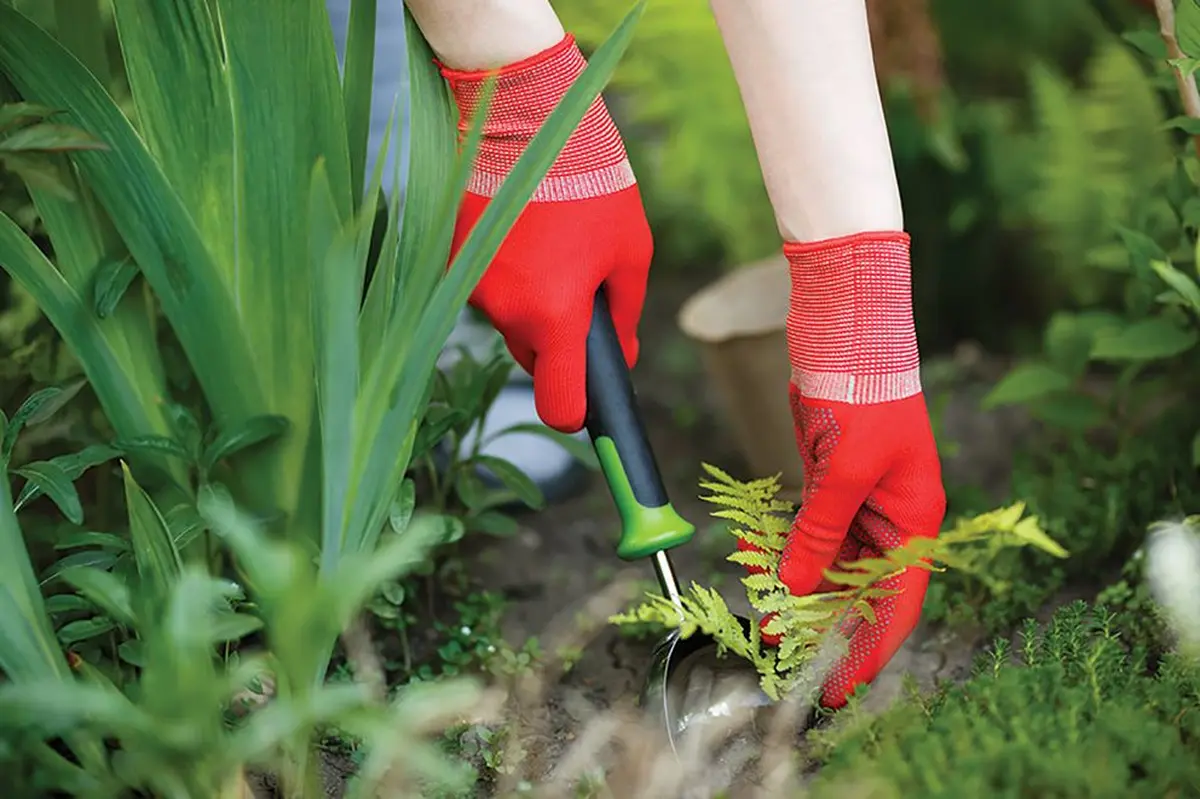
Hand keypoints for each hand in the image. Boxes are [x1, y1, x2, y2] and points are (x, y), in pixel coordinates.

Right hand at [441, 35, 651, 432]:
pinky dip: (504, 274)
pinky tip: (522, 230)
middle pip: (535, 359)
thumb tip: (622, 359)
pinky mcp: (449, 260)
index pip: (559, 406)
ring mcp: (470, 287)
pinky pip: (484, 288)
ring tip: (551, 243)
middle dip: (559, 341)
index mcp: (554, 316)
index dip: (577, 413)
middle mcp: (504, 311)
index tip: (588, 407)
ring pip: (509, 321)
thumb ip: (626, 315)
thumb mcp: (630, 250)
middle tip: (581, 290)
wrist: (523, 115)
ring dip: (531, 302)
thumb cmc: (590, 180)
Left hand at [746, 231, 945, 708]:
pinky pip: (806, 531)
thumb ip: (819, 535)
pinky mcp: (826, 479)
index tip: (836, 688)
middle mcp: (890, 517)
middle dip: (822, 624)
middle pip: (858, 589)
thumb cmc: (861, 395)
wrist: (844, 327)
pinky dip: (782, 549)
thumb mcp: (842, 473)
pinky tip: (753, 562)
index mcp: (914, 520)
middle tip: (781, 654)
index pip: (895, 604)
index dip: (867, 650)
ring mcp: (857, 498)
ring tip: (760, 616)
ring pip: (826, 562)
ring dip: (795, 589)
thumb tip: (796, 589)